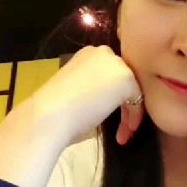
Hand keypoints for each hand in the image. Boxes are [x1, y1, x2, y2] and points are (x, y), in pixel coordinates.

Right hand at [29, 45, 143, 147]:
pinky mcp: (127, 79)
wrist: (49, 117)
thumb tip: (108, 98)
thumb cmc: (57, 111)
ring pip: (131, 89)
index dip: (111, 96)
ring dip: (129, 113)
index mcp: (88, 54)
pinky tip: (126, 131)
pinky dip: (134, 115)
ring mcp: (116, 64)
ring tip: (123, 134)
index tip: (107, 116)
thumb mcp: (77, 90)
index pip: (110, 73)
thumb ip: (95, 88)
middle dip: (123, 104)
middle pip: (123, 79)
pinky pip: (138, 99)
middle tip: (121, 127)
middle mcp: (103, 53)